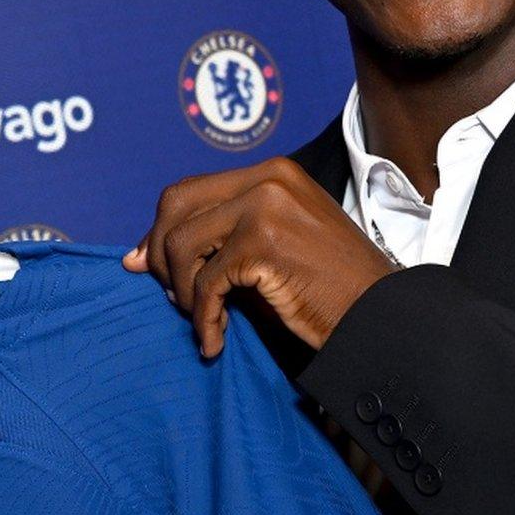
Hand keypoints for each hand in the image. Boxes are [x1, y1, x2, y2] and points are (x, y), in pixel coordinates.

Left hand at [125, 157, 397, 357]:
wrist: (380, 317)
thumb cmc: (328, 289)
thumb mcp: (270, 249)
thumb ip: (214, 242)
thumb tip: (134, 258)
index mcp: (272, 173)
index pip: (189, 190)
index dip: (160, 231)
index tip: (150, 268)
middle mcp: (268, 179)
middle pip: (174, 205)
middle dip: (160, 255)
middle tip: (174, 297)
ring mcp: (266, 207)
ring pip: (181, 244)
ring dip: (181, 291)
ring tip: (203, 320)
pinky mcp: (264, 243)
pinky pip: (205, 283)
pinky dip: (203, 319)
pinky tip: (216, 341)